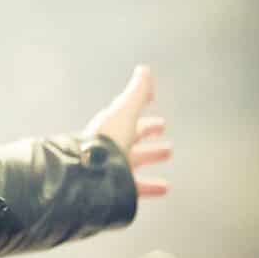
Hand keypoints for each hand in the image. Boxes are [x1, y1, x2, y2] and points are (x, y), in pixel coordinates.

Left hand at [83, 65, 171, 196]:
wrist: (90, 172)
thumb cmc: (106, 139)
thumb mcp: (125, 112)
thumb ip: (136, 92)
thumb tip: (144, 69)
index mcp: (112, 126)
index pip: (129, 114)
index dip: (141, 106)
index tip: (154, 101)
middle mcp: (111, 145)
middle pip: (132, 135)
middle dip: (148, 130)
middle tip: (162, 127)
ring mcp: (114, 165)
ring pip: (136, 158)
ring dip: (152, 154)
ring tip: (168, 152)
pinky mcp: (117, 184)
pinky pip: (137, 186)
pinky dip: (152, 185)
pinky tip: (165, 188)